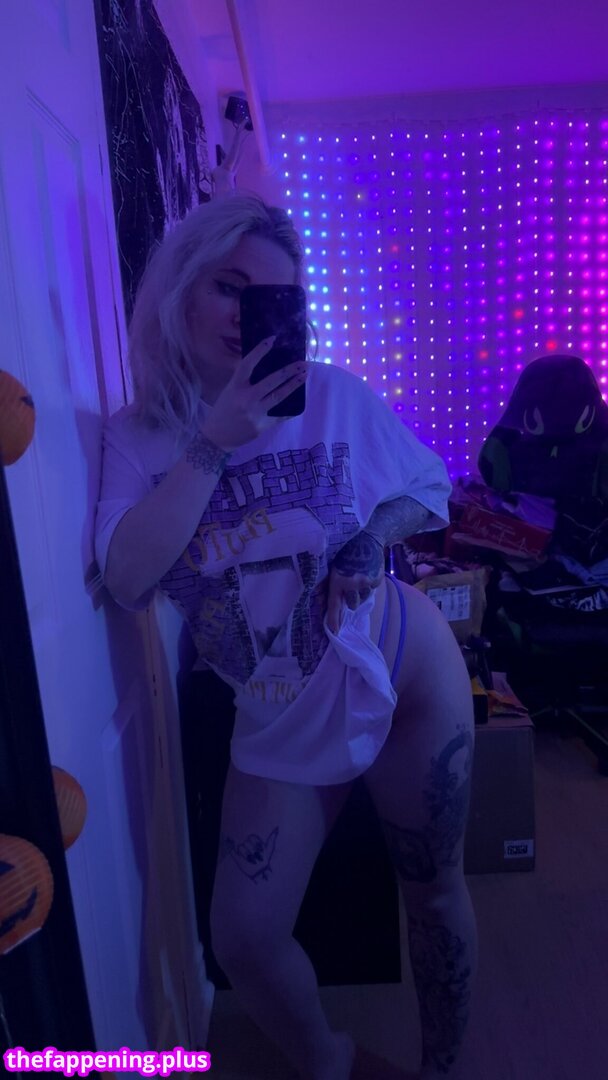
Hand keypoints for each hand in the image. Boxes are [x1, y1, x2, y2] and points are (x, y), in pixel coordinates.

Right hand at [201, 336, 308, 451]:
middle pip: (271, 381)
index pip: (248, 364)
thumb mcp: (229, 391)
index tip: (272, 340)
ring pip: (279, 396)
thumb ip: (244, 382)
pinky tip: (298, 403)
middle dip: (289, 371)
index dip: (260, 351)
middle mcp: (246, 398)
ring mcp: (255, 413)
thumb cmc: (223, 411)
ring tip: (304, 376)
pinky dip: (289, 409)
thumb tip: (264, 368)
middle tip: (302, 363)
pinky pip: (279, 415)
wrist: (217, 437)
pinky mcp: (261, 426)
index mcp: (235, 387)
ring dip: (294, 385)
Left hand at [325, 530, 384, 633]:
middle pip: (351, 604)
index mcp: (337, 581)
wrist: (367, 538)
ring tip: (359, 575)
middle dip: (351, 599)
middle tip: (351, 585)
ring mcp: (365, 583)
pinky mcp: (376, 580)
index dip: (334, 620)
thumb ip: (330, 584)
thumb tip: (321, 601)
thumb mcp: (334, 566)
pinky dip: (370, 584)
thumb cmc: (346, 552)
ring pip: (363, 597)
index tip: (335, 632)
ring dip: (361, 592)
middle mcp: (351, 584)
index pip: (334, 605)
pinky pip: (372, 589)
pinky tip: (367, 571)